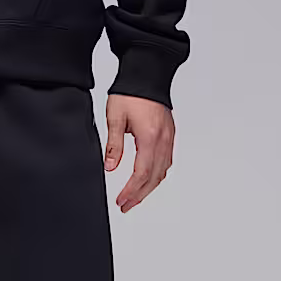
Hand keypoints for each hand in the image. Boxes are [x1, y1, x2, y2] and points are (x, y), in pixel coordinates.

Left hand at [103, 94, 174, 211]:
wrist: (147, 74)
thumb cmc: (130, 93)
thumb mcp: (115, 118)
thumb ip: (114, 145)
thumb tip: (110, 167)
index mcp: (150, 137)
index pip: (142, 173)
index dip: (131, 190)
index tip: (121, 201)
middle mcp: (164, 140)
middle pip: (154, 177)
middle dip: (140, 194)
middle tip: (125, 205)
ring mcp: (169, 138)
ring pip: (163, 171)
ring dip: (149, 187)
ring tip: (135, 197)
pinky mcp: (170, 134)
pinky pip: (166, 161)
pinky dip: (157, 174)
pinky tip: (148, 178)